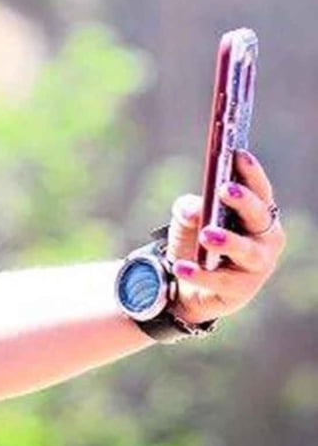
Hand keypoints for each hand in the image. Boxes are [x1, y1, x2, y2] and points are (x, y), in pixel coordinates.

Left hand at [164, 150, 286, 324]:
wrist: (186, 285)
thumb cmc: (196, 242)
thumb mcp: (187, 219)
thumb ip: (189, 207)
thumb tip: (196, 209)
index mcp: (256, 216)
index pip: (260, 190)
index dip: (251, 173)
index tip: (238, 154)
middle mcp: (265, 239)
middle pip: (259, 217)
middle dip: (243, 201)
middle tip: (224, 189)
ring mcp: (257, 266)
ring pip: (248, 251)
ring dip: (228, 240)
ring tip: (206, 234)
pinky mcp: (241, 290)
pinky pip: (221, 280)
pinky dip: (199, 272)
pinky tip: (180, 266)